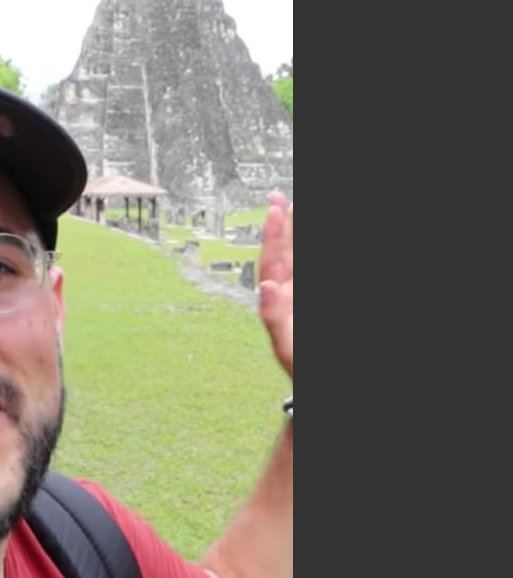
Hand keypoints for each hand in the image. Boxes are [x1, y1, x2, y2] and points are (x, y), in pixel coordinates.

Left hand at [259, 192, 292, 378]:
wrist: (312, 380)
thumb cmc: (299, 367)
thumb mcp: (287, 347)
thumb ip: (274, 315)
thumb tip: (265, 285)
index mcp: (279, 299)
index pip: (273, 259)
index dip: (273, 232)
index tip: (276, 206)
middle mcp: (290, 292)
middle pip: (285, 252)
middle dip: (283, 225)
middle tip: (279, 196)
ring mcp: (298, 294)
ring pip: (296, 259)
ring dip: (296, 236)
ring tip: (295, 210)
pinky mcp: (299, 297)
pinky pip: (299, 271)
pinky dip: (298, 253)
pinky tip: (298, 240)